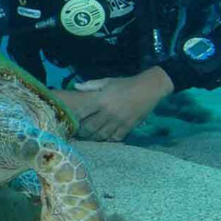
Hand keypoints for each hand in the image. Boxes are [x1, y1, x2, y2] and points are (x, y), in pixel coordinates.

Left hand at [54, 66, 173, 141]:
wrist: (149, 88)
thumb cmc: (126, 84)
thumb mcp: (107, 81)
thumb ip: (91, 85)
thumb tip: (76, 86)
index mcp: (101, 100)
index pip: (83, 112)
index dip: (75, 118)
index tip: (71, 120)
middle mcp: (108, 112)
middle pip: (90, 128)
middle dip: (83, 132)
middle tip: (80, 132)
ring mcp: (118, 121)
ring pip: (101, 135)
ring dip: (94, 137)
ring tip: (90, 136)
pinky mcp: (128, 127)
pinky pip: (115, 138)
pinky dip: (108, 139)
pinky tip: (105, 137)